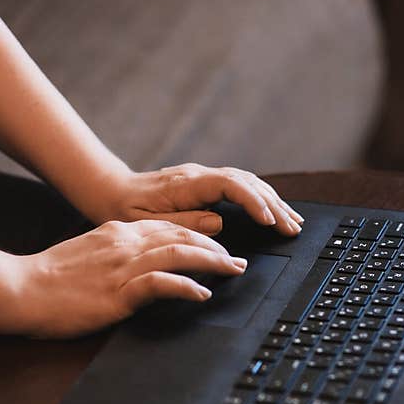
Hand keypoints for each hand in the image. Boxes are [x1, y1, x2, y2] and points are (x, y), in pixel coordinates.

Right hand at [17, 219, 246, 337]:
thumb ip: (117, 252)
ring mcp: (122, 267)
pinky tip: (202, 295)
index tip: (219, 248)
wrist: (21, 289)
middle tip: (238, 262)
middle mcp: (125, 243)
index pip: (170, 227)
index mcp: (119, 233)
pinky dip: (186, 287)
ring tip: (232, 272)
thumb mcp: (89, 254)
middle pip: (183, 236)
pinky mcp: (118, 292)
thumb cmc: (51, 278)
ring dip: (212, 262)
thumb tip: (144, 263)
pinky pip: (161, 284)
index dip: (200, 236)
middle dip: (216, 248)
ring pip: (180, 254)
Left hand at [100, 163, 304, 236]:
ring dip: (272, 201)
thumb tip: (218, 222)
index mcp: (186, 183)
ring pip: (247, 182)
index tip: (269, 221)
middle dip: (273, 205)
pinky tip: (273, 211)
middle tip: (293, 228)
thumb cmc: (125, 210)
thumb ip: (184, 223)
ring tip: (292, 221)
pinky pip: (240, 186)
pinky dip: (260, 199)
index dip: (253, 202)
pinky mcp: (205, 183)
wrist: (111, 191)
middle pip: (246, 182)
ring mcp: (204, 177)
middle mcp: (198, 175)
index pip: (230, 185)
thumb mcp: (147, 223)